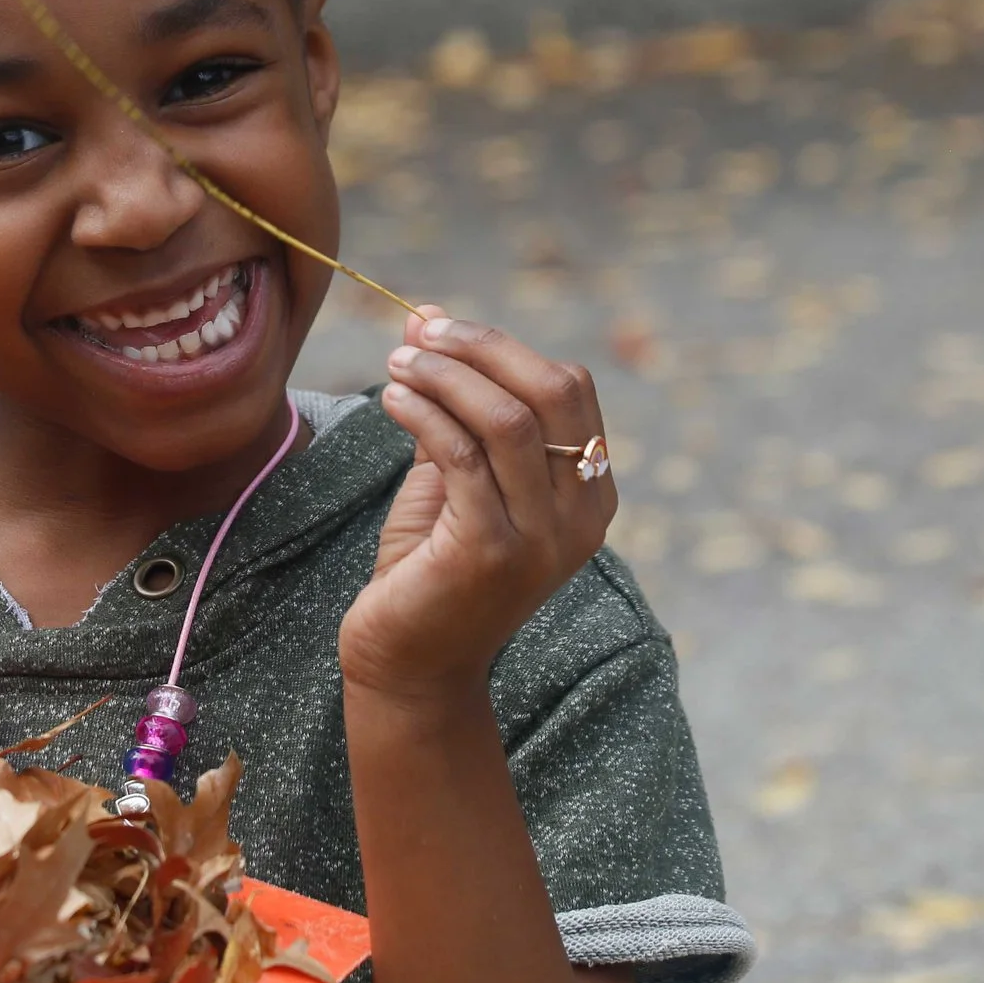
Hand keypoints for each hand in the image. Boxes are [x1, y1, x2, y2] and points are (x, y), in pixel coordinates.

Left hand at [342, 307, 615, 701]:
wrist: (412, 665)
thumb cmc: (432, 568)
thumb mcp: (452, 477)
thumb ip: (452, 405)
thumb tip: (426, 317)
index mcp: (589, 493)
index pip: (570, 388)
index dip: (503, 345)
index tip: (439, 327)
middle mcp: (581, 516)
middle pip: (551, 391)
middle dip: (480, 347)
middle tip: (421, 334)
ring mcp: (542, 538)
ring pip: (506, 418)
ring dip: (445, 376)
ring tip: (398, 365)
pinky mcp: (491, 552)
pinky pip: (462, 455)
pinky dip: (425, 413)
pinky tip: (394, 400)